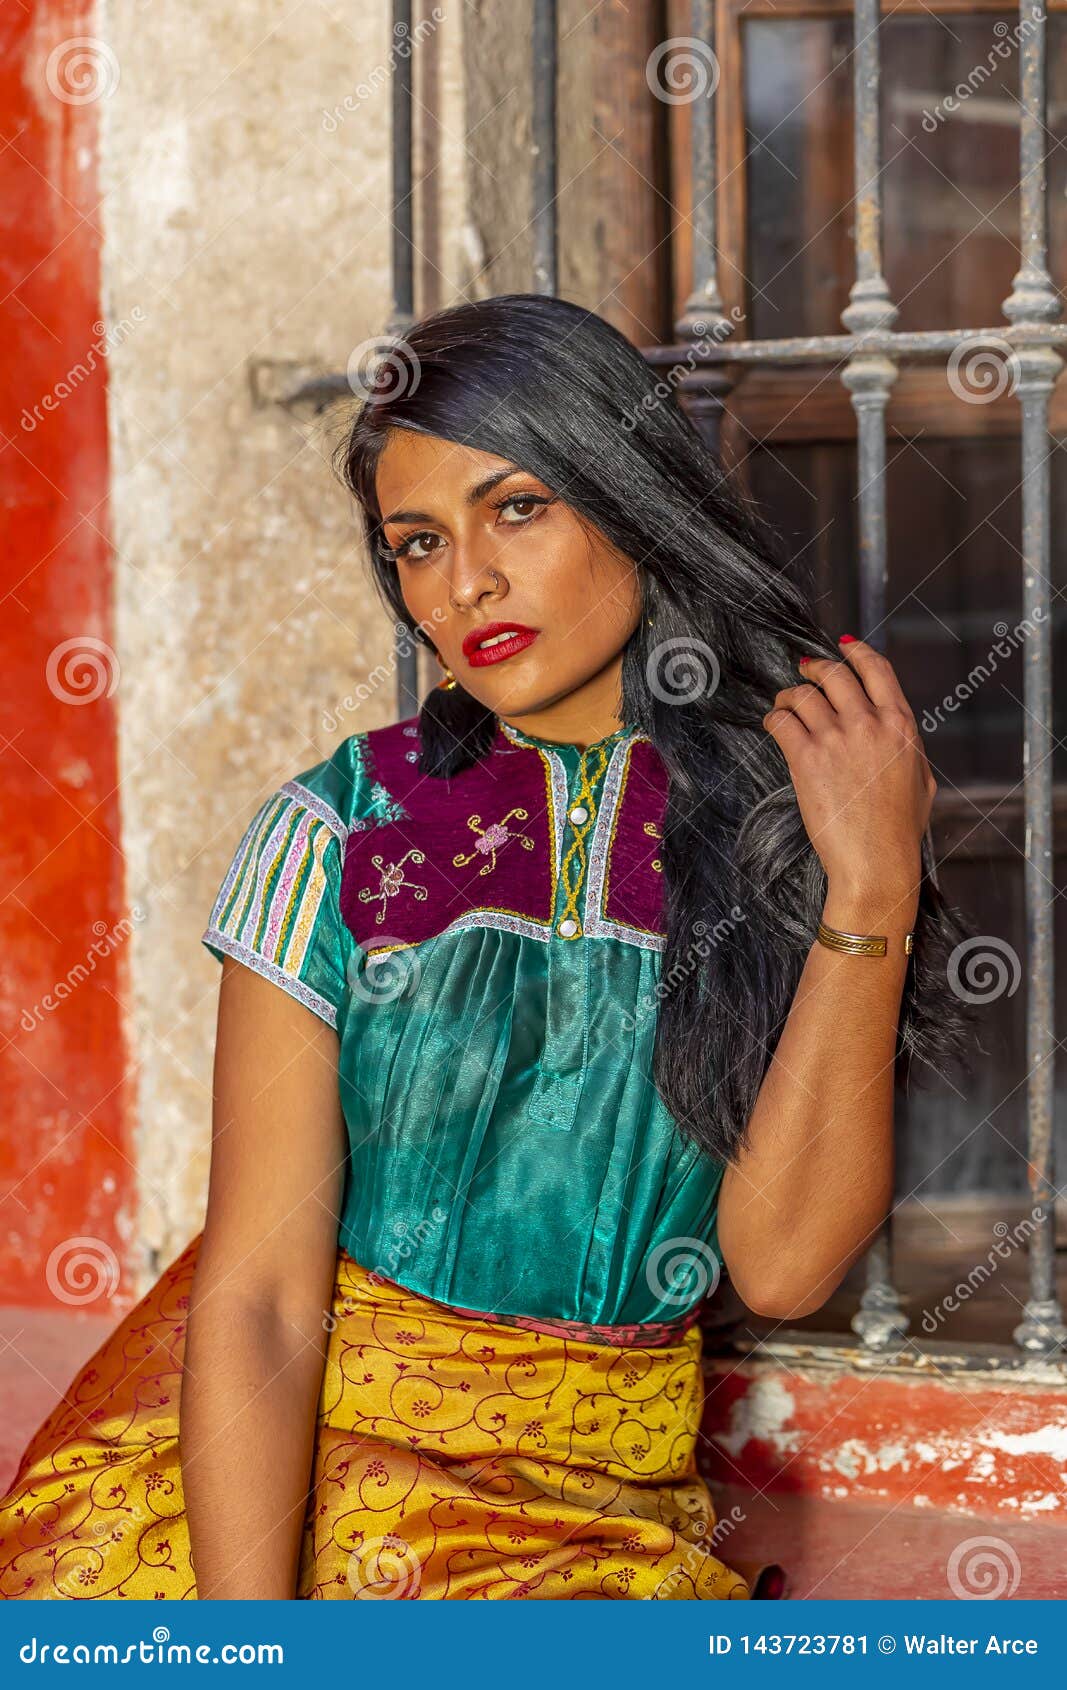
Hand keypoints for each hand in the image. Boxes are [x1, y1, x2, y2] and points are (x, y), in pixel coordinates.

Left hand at [761, 635, 934, 912]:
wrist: (876, 862)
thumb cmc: (900, 831)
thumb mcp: (922, 781)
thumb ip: (909, 750)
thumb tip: (898, 734)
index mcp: (901, 726)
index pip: (877, 670)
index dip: (858, 653)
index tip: (844, 646)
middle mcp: (869, 724)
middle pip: (835, 673)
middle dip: (816, 667)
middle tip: (805, 671)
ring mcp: (837, 739)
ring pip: (804, 694)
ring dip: (790, 695)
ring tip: (785, 704)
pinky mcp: (807, 759)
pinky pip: (782, 721)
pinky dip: (774, 718)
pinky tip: (774, 725)